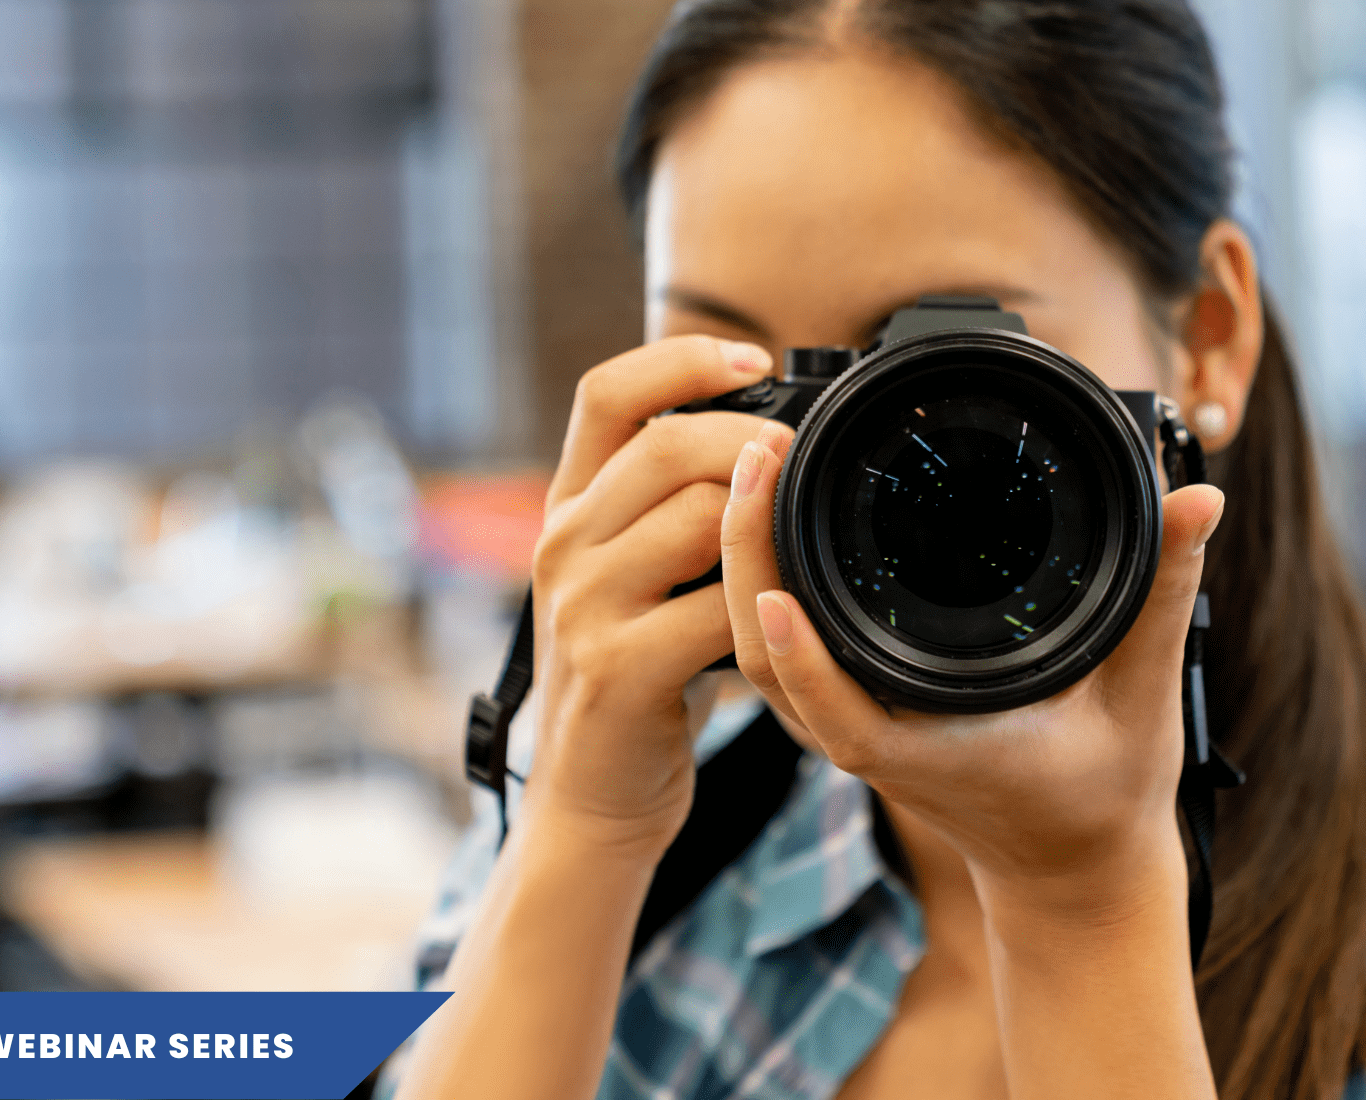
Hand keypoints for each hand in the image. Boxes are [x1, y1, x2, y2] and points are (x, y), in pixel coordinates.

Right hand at [525, 335, 780, 853]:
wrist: (590, 795)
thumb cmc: (635, 677)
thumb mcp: (635, 576)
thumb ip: (670, 510)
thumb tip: (763, 439)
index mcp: (568, 508)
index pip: (607, 393)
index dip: (682, 359)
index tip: (754, 358)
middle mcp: (562, 546)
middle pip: (666, 448)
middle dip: (752, 442)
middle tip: (803, 460)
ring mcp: (582, 607)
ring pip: (697, 520)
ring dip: (767, 522)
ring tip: (803, 535)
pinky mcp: (616, 669)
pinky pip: (713, 610)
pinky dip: (766, 602)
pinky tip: (790, 608)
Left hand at [719, 425, 1225, 917]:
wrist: (1072, 867)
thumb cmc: (1108, 792)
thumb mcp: (1147, 694)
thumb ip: (1165, 593)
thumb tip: (1199, 502)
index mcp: (932, 750)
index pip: (841, 710)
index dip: (801, 655)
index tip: (774, 587)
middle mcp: (876, 742)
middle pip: (771, 666)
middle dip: (748, 560)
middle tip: (756, 458)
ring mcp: (853, 730)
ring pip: (763, 660)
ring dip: (744, 566)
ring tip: (753, 468)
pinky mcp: (852, 713)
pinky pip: (781, 657)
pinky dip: (760, 590)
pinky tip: (766, 520)